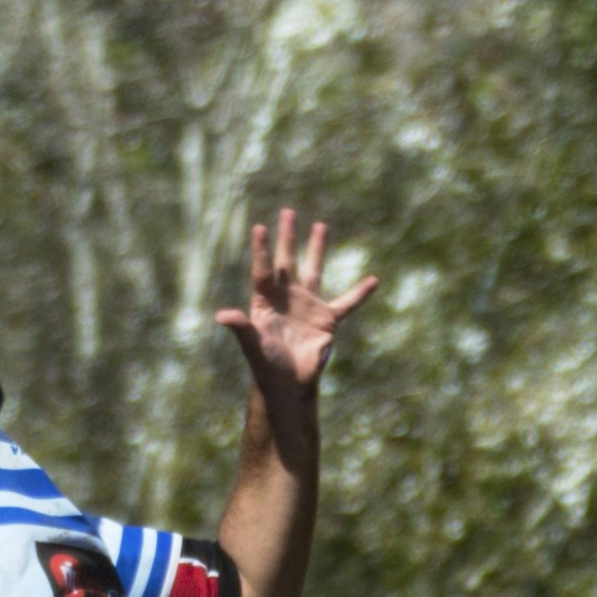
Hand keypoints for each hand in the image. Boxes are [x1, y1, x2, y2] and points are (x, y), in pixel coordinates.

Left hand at [213, 210, 379, 394]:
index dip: (261, 250)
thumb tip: (222, 316)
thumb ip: (241, 328)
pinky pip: (347, 303)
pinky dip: (360, 293)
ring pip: (314, 270)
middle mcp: (287, 297)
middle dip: (288, 237)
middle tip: (287, 212)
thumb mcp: (253, 345)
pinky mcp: (327, 319)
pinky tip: (373, 280)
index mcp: (265, 300)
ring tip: (320, 225)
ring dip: (317, 249)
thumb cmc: (266, 364)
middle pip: (287, 261)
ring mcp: (308, 305)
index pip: (263, 270)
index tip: (259, 228)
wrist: (289, 383)